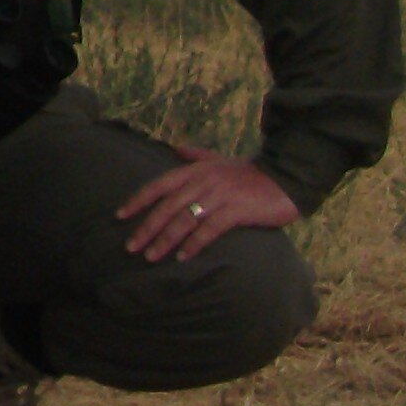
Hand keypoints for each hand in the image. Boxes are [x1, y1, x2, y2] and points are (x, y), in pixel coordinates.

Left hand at [114, 145, 299, 263]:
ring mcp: (219, 196)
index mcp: (195, 170)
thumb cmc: (250, 173)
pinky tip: (183, 257)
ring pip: (184, 220)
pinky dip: (194, 244)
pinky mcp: (236, 211)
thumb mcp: (220, 160)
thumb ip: (197, 155)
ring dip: (165, 240)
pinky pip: (209, 230)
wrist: (286, 178)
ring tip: (151, 256)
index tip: (119, 216)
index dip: (137, 200)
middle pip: (166, 206)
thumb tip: (176, 148)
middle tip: (130, 247)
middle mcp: (202, 181)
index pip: (158, 185)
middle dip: (146, 227)